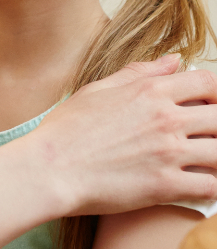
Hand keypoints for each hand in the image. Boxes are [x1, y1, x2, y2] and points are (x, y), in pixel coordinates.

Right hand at [31, 55, 216, 215]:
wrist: (48, 169)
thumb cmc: (65, 131)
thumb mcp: (96, 91)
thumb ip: (138, 74)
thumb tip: (174, 61)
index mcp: (149, 92)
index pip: (208, 83)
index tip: (212, 106)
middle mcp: (165, 119)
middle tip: (205, 138)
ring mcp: (168, 153)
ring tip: (205, 163)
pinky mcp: (165, 186)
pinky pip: (211, 187)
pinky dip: (212, 187)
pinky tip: (200, 186)